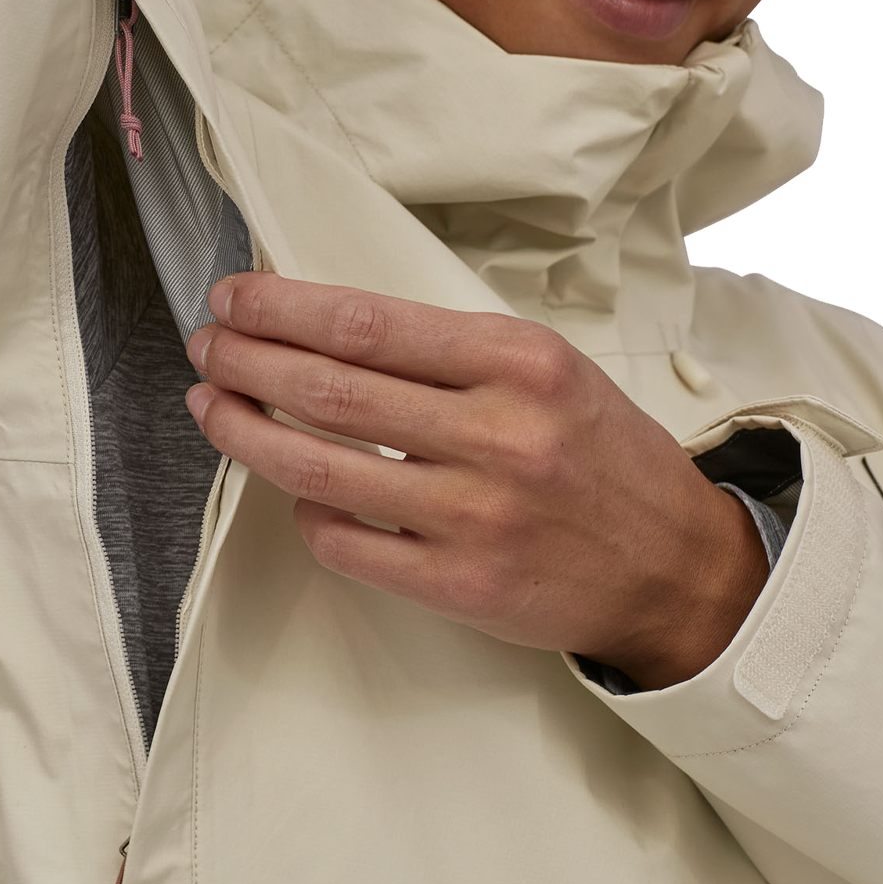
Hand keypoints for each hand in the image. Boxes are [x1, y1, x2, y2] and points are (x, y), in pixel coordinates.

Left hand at [183, 272, 770, 689]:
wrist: (675, 567)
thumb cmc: (603, 458)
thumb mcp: (549, 372)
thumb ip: (450, 354)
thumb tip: (332, 333)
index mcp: (517, 363)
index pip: (365, 323)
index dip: (281, 309)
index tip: (235, 299)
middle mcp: (496, 435)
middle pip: (328, 388)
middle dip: (246, 361)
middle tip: (207, 348)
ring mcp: (474, 516)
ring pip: (319, 467)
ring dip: (247, 433)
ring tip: (214, 407)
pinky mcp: (459, 584)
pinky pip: (345, 543)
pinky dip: (307, 511)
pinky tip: (298, 490)